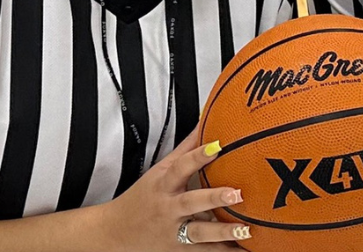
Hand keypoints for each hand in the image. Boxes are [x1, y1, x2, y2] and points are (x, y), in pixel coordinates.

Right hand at [93, 131, 251, 250]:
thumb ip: (184, 151)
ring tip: (246, 230)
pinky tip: (245, 250)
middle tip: (237, 194)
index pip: (180, 167)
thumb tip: (205, 124)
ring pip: (200, 233)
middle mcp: (168, 208)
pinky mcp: (180, 250)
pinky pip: (205, 251)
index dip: (197, 156)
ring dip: (223, 232)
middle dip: (213, 198)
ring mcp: (174, 231)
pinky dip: (225, 250)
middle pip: (191, 203)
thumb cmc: (142, 198)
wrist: (115, 233)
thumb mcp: (159, 172)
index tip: (217, 146)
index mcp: (163, 185)